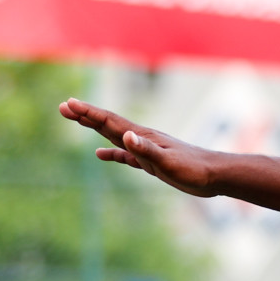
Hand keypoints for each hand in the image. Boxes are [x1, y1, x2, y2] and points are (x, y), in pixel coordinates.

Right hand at [58, 97, 223, 197]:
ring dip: (95, 129)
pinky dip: (112, 153)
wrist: (216, 176)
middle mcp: (143, 139)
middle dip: (85, 115)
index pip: (110, 121)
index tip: (68, 104)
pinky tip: (100, 154)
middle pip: (108, 124)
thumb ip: (147, 150)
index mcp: (143, 136)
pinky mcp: (153, 163)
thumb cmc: (195, 170)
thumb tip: (125, 136)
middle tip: (63, 107)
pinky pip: (126, 155)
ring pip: (115, 136)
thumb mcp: (169, 162)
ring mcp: (147, 150)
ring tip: (77, 120)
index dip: (88, 113)